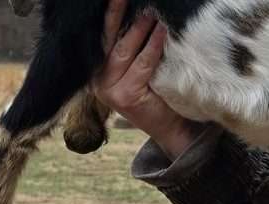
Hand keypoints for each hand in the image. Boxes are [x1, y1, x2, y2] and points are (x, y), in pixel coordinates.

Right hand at [92, 0, 203, 159]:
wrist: (171, 127)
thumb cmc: (157, 94)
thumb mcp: (139, 68)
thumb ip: (133, 48)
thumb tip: (140, 11)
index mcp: (98, 71)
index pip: (102, 37)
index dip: (108, 15)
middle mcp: (98, 81)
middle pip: (108, 40)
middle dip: (118, 14)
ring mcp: (109, 90)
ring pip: (124, 51)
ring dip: (140, 28)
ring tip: (152, 11)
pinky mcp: (125, 96)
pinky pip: (142, 64)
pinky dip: (153, 47)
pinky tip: (161, 32)